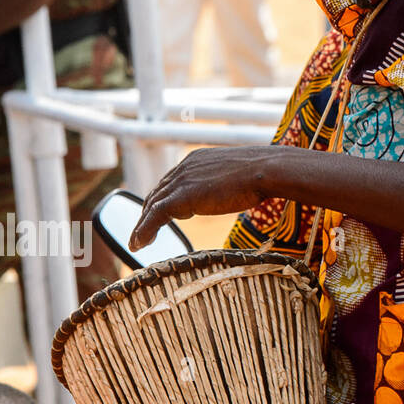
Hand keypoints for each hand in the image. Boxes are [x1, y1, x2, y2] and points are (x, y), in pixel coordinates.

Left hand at [130, 145, 276, 250]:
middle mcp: (184, 167)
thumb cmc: (262, 173)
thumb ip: (227, 181)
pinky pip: (154, 216)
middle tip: (143, 232)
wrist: (266, 170)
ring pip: (152, 205)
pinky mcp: (181, 196)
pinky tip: (138, 244)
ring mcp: (181, 180)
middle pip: (157, 193)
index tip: (159, 215)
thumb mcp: (238, 175)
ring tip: (137, 243)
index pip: (171, 181)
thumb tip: (238, 189)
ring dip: (142, 225)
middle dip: (147, 213)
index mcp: (196, 160)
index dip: (162, 199)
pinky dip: (143, 230)